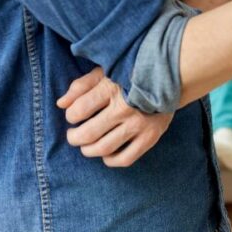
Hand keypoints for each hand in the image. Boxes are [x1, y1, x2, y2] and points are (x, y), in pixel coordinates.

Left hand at [56, 67, 172, 167]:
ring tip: (87, 144)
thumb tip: (60, 104)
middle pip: (87, 134)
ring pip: (103, 149)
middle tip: (74, 135)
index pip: (78, 111)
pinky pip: (124, 158)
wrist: (171, 76)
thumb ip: (81, 86)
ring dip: (88, 150)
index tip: (74, 115)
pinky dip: (110, 160)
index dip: (70, 116)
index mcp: (111, 88)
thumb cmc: (131, 73)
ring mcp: (139, 124)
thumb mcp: (105, 71)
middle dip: (74, 137)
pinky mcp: (150, 136)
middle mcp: (124, 107)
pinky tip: (106, 154)